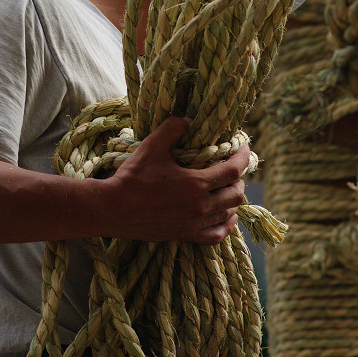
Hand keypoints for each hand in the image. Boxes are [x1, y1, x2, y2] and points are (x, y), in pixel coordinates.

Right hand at [108, 117, 249, 244]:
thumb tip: (188, 120)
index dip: (244, 157)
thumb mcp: (152, 146)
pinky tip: (226, 216)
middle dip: (239, 179)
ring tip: (229, 188)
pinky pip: (217, 235)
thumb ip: (172, 128)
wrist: (113, 209)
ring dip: (233, 200)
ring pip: (228, 214)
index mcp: (196, 183)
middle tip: (233, 168)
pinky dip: (226, 225)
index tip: (244, 147)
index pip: (233, 170)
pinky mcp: (185, 235)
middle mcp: (200, 206)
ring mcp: (193, 224)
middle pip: (236, 194)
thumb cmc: (132, 177)